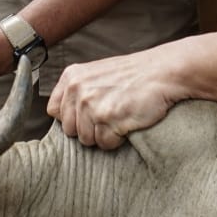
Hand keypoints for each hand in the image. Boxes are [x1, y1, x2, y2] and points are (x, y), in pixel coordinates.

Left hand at [47, 48, 182, 150]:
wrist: (162, 72)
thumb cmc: (133, 75)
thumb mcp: (96, 74)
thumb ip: (77, 91)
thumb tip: (65, 118)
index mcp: (71, 77)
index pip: (54, 111)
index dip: (71, 117)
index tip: (87, 115)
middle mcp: (77, 90)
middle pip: (69, 129)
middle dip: (87, 129)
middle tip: (108, 116)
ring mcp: (91, 105)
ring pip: (86, 139)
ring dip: (103, 135)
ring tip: (119, 117)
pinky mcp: (108, 119)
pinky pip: (105, 144)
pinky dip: (117, 139)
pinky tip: (127, 122)